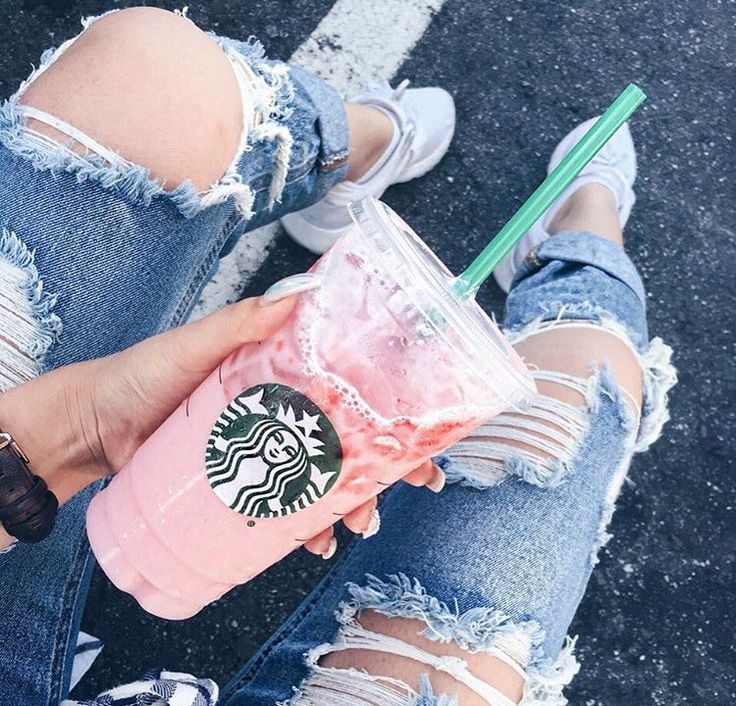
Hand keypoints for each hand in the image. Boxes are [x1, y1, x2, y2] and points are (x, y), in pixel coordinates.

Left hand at [0, 295, 445, 552]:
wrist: (94, 427)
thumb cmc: (142, 375)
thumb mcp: (194, 344)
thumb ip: (242, 322)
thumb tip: (299, 293)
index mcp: (283, 372)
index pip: (350, 385)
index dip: (393, 404)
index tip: (424, 425)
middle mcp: (283, 409)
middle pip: (351, 436)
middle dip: (387, 464)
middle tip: (411, 485)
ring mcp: (266, 448)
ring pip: (325, 477)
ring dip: (351, 501)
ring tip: (355, 524)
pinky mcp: (245, 480)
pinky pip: (287, 506)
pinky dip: (305, 526)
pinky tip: (312, 542)